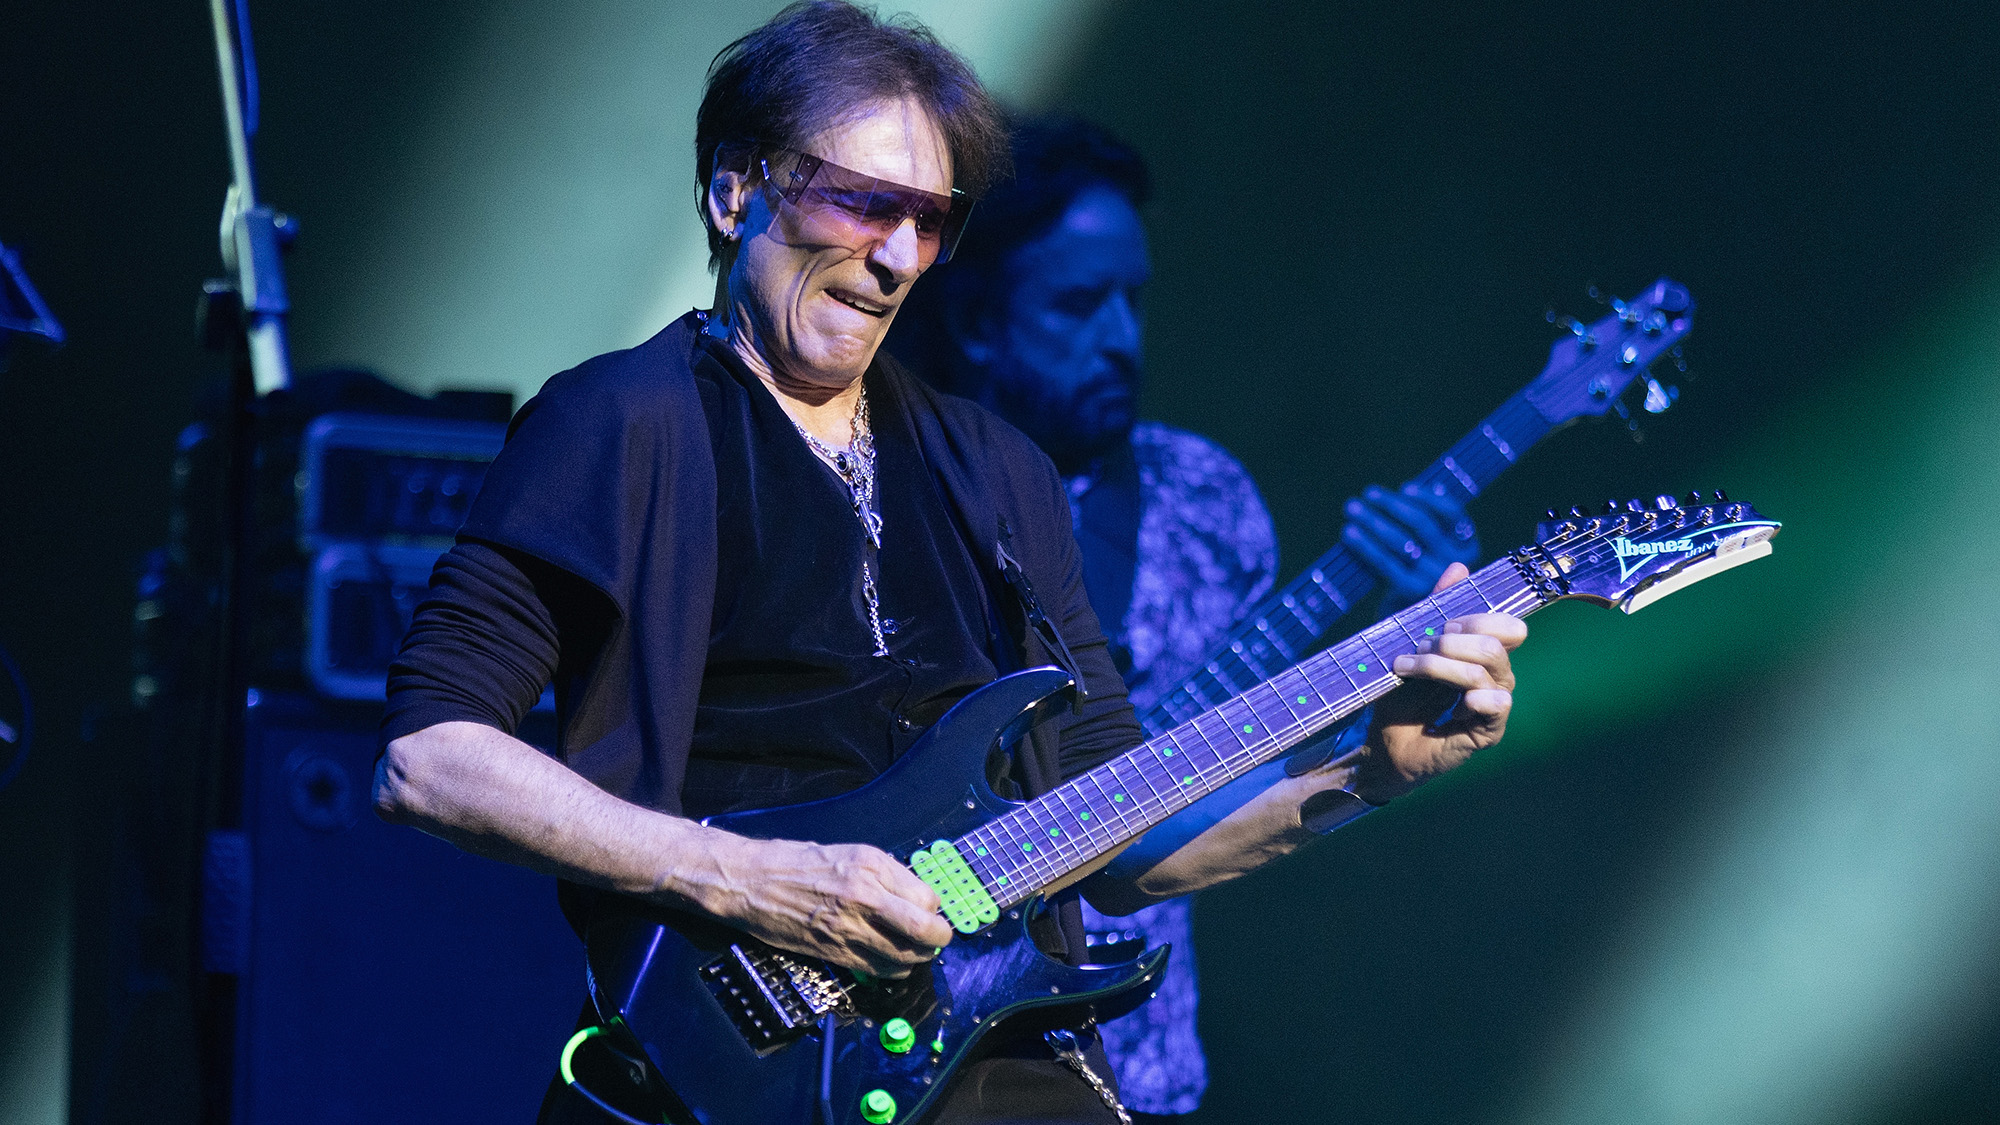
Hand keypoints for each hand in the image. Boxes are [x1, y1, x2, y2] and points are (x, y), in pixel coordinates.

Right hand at [686, 833, 954, 977]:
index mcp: (872, 865)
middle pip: (924, 930)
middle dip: (938, 938)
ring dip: (918, 957)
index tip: (926, 909)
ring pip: (905, 956)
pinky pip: (879, 969)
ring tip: (916, 951)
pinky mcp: (834, 952)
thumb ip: (884, 875)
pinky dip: (894, 969)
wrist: (752, 882)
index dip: (932, 908)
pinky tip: (893, 961)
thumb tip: (915, 897)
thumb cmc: (797, 862)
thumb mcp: (848, 853)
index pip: (927, 897)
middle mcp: (865, 896)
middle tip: (936, 938)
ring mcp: (849, 927)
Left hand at [1343, 483, 1480, 610]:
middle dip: (1391, 504)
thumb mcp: (1433, 553)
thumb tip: (1412, 490)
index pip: (1452, 513)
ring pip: (1401, 540)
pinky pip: (1386, 562)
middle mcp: (1458, 562)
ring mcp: (1436, 579)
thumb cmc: (1420, 579)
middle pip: (1421, 524)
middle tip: (1369, 493)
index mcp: (1468, 546)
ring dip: (1373, 520)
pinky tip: (1350, 533)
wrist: (1413, 626)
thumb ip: (1428, 527)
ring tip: (1353, 508)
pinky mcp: (1413, 593)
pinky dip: (1365, 545)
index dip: (1428, 497)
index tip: (1405, 487)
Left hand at [1351, 563, 1524, 803]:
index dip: (1477, 618)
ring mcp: (1493, 706)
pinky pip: (1497, 705)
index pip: (1506, 626)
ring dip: (1440, 665)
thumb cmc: (1398, 698)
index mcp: (1482, 656)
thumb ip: (1436, 608)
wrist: (1379, 747)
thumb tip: (1459, 566)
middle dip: (1451, 641)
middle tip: (1417, 649)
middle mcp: (1495, 678)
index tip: (1441, 625)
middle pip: (1496, 645)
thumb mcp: (1413, 645)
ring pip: (1486, 670)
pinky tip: (1453, 703)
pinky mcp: (1487, 732)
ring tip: (1407, 668)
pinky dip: (1474, 697)